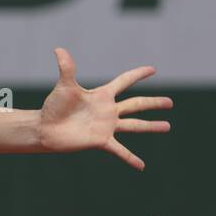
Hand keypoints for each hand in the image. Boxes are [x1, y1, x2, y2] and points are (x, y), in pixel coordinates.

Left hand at [37, 47, 172, 170]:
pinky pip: (120, 150)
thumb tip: (58, 48)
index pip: (124, 81)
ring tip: (167, 126)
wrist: (46, 128)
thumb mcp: (64, 86)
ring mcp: (106, 126)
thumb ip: (66, 67)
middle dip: (153, 103)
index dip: (137, 74)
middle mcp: (108, 110)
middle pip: (136, 104)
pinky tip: (141, 166)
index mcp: (102, 95)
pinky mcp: (101, 140)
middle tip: (170, 102)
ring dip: (151, 126)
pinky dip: (130, 158)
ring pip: (134, 126)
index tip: (152, 70)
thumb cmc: (54, 107)